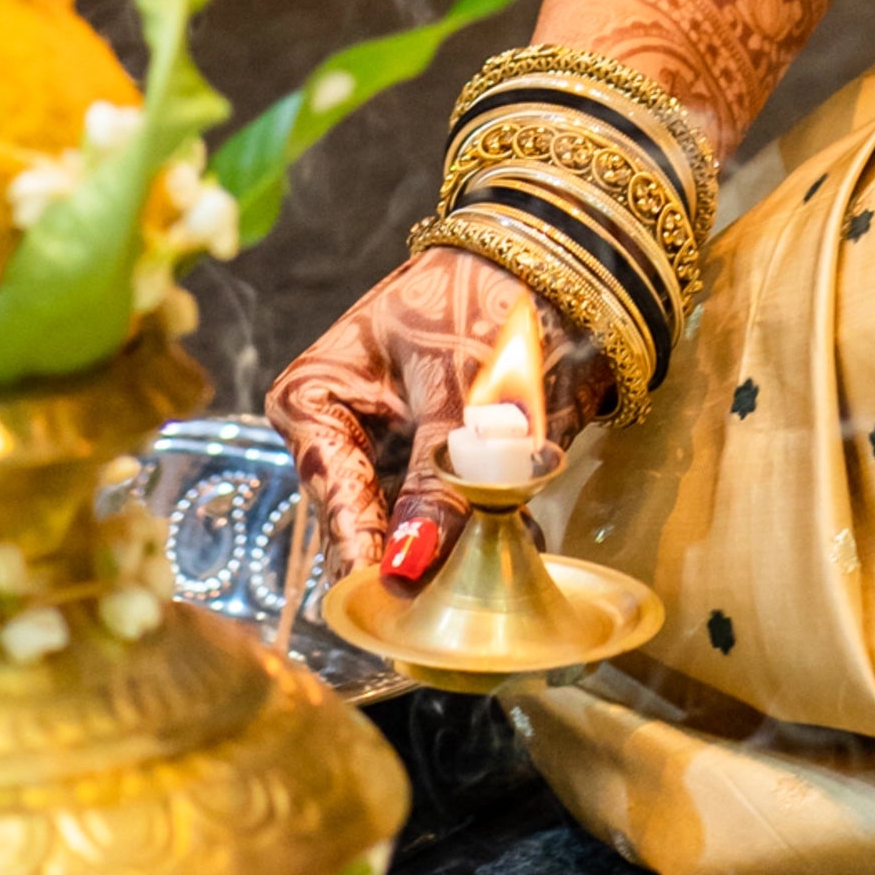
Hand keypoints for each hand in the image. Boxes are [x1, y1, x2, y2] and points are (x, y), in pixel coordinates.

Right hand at [268, 242, 613, 585]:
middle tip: (430, 610)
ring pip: (405, 525)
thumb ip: (435, 479)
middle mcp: (341, 434)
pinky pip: (448, 517)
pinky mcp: (437, 469)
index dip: (357, 541)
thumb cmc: (487, 301)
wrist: (560, 264)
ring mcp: (389, 454)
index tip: (381, 593)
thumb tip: (404, 566)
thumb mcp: (459, 388)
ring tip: (473, 582)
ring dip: (443, 553)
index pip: (330, 484)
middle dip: (404, 556)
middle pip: (363, 516)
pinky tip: (501, 558)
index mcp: (314, 396)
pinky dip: (474, 536)